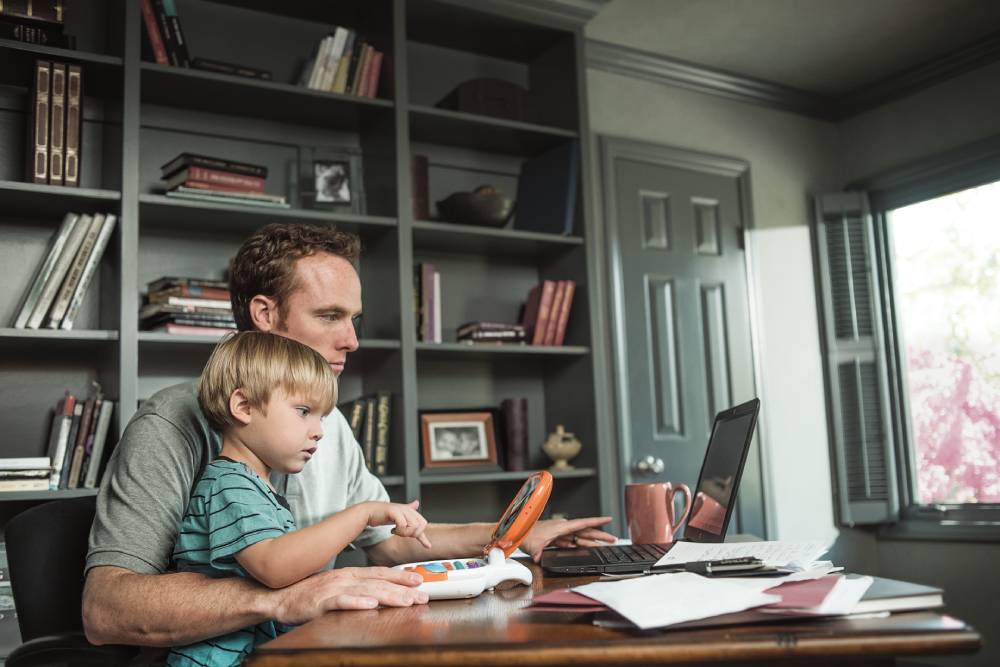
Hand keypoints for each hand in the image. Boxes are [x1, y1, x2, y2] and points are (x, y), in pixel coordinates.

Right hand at [271, 566, 427, 624]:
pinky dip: (356, 602)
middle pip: (379, 583)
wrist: (279, 597)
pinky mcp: (321, 602)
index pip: (380, 573)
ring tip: (406, 601)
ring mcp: (333, 589)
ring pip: (366, 591)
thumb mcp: (336, 586)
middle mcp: (344, 578)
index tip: (419, 580)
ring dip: (388, 596)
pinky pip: (341, 602)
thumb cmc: (308, 594)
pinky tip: (370, 605)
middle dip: (403, 590)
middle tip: (422, 596)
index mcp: (349, 574)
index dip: (400, 577)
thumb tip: (378, 593)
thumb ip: (356, 588)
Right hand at [366, 500, 431, 549]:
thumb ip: (408, 512)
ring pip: (413, 526)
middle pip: (420, 525)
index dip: (424, 537)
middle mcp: (407, 509)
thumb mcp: (398, 514)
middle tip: (402, 534)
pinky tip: (392, 530)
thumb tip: (417, 503)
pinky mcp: (394, 511)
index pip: (423, 523)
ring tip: (396, 531)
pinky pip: (403, 524)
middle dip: (412, 533)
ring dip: (405, 533)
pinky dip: (398, 530)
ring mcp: (401, 509)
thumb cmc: (382, 514)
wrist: (368, 511)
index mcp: (409, 510)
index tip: (428, 546)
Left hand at [520, 516, 615, 561]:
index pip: (583, 524)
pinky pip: (572, 541)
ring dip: (591, 542)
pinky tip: (586, 549)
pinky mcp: (556, 537)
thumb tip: (543, 562)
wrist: (515, 532)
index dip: (597, 521)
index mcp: (561, 528)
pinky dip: (580, 545)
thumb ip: (541, 556)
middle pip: (585, 532)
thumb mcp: (534, 548)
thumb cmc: (524, 536)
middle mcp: (562, 528)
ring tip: (604, 546)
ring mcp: (560, 532)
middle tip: (613, 539)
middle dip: (600, 535)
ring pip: (579, 537)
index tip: (609, 519)